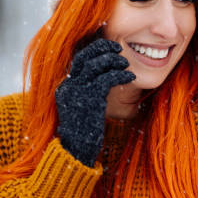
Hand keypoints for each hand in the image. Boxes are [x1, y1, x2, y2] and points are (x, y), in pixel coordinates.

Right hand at [55, 38, 135, 166]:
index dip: (95, 48)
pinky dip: (120, 74)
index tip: (110, 47)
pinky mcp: (89, 99)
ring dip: (113, 60)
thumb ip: (89, 91)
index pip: (79, 59)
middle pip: (85, 56)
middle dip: (103, 48)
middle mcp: (68, 86)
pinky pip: (107, 79)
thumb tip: (105, 77)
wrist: (76, 150)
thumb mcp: (83, 107)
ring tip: (126, 63)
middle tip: (119, 48)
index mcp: (66, 86)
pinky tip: (130, 76)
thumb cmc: (85, 131)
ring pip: (96, 65)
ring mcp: (77, 92)